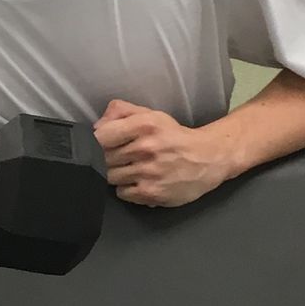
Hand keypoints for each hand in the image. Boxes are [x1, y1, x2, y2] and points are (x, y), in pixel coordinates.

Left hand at [93, 99, 232, 207]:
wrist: (207, 158)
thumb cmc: (174, 136)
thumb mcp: (151, 114)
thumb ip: (121, 111)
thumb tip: (97, 126)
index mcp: (144, 125)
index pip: (101, 136)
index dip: (97, 141)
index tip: (104, 144)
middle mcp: (145, 148)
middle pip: (104, 158)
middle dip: (108, 158)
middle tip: (123, 157)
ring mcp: (148, 172)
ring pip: (110, 176)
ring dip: (117, 174)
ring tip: (133, 169)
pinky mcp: (151, 192)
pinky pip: (122, 193)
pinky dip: (127, 189)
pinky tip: (140, 181)